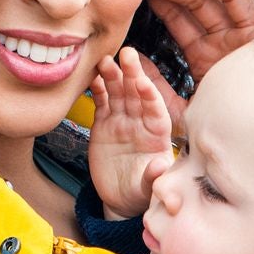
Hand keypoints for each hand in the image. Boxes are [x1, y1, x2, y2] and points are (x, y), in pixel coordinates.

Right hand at [89, 48, 175, 218]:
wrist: (120, 200)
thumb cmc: (140, 193)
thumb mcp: (148, 189)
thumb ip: (154, 177)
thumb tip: (161, 166)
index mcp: (157, 135)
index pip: (155, 110)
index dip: (149, 95)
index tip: (143, 82)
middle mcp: (140, 123)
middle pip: (136, 94)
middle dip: (132, 73)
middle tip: (128, 53)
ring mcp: (122, 121)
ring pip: (118, 93)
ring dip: (113, 76)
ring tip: (105, 60)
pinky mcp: (104, 124)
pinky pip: (102, 101)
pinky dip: (97, 88)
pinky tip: (92, 74)